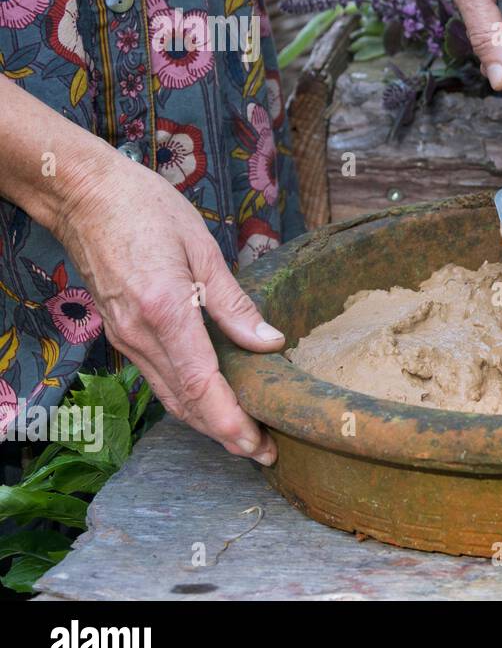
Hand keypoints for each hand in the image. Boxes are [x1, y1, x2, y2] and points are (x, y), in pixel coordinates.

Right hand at [53, 146, 283, 464]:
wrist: (83, 194)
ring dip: (207, 422)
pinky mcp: (121, 333)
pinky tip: (212, 402)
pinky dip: (187, 399)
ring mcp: (126, 338)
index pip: (202, 387)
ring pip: (170, 396)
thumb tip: (271, 344)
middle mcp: (141, 335)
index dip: (232, 424)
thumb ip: (235, 304)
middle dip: (226, 435)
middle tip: (265, 453)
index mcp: (166, 312)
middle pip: (186, 404)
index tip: (261, 446)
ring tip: (246, 436)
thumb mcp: (203, 249)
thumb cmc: (146, 208)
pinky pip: (158, 377)